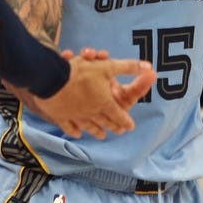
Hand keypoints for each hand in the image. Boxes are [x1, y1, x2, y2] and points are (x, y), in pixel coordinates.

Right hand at [25, 51, 154, 139]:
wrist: (52, 80)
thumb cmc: (81, 73)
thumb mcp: (107, 67)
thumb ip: (128, 68)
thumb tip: (150, 68)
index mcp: (104, 103)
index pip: (118, 115)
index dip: (125, 121)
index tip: (130, 127)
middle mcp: (92, 113)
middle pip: (105, 122)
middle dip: (113, 127)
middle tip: (119, 131)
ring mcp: (76, 117)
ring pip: (89, 126)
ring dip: (96, 131)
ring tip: (101, 136)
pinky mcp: (62, 117)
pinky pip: (69, 127)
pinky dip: (74, 131)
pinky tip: (77, 134)